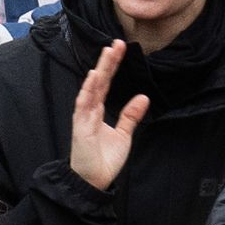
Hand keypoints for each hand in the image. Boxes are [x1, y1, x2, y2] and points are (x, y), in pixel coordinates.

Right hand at [65, 39, 149, 191]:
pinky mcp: (81, 125)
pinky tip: (95, 75)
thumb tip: (143, 97)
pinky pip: (84, 104)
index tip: (121, 49)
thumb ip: (130, 116)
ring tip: (109, 52)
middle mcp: (89, 110)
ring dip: (101, 69)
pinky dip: (89, 89)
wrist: (93, 182)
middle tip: (117, 43)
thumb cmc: (104, 160)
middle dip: (108, 62)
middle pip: (99, 81)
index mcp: (98, 111)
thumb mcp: (123, 135)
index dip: (113, 66)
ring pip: (92, 87)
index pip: (106, 83)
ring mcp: (84, 116)